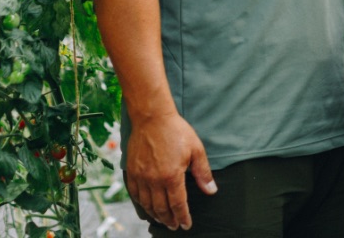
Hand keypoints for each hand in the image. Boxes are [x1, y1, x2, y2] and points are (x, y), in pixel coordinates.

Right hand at [125, 111, 215, 230]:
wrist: (152, 117)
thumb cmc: (176, 131)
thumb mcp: (196, 150)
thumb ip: (203, 173)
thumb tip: (211, 190)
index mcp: (172, 176)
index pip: (178, 205)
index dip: (183, 217)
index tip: (186, 225)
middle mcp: (154, 180)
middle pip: (162, 208)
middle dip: (169, 220)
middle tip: (175, 226)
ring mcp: (141, 176)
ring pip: (147, 204)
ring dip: (155, 215)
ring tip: (162, 219)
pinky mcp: (132, 171)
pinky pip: (135, 194)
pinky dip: (141, 204)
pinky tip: (147, 206)